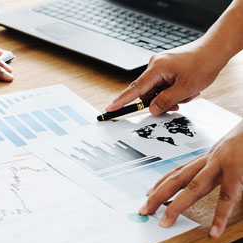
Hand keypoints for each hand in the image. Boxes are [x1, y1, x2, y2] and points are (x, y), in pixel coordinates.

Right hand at [106, 42, 227, 114]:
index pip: (134, 89)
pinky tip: (186, 87)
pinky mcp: (167, 66)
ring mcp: (161, 65)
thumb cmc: (203, 63)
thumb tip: (152, 109)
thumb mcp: (185, 88)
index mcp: (156, 69)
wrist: (215, 49)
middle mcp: (155, 65)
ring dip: (170, 95)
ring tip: (188, 93)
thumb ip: (166, 101)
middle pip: (148, 92)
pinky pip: (164, 83)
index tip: (110, 108)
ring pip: (158, 89)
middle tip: (178, 104)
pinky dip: (174, 89)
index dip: (121, 101)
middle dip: (161, 101)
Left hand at [140, 122, 242, 237]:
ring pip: (194, 188)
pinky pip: (226, 197)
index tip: (148, 193)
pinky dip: (220, 216)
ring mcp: (222, 165)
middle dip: (158, 195)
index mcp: (209, 157)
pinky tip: (214, 231)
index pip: (179, 170)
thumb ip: (221, 164)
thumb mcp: (231, 150)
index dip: (161, 182)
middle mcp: (210, 160)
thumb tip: (215, 175)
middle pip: (178, 179)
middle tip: (144, 210)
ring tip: (165, 222)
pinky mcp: (237, 172)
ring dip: (177, 206)